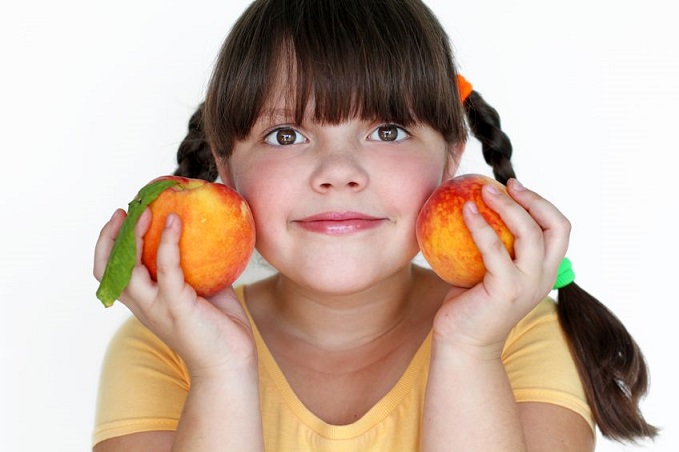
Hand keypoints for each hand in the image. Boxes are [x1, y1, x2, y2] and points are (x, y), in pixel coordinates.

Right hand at [93, 208, 256, 376]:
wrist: (231, 362)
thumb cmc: (219, 326)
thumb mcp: (202, 290)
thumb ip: (195, 267)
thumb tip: (203, 233)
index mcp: (145, 302)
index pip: (110, 272)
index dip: (108, 243)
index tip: (122, 216)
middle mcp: (144, 306)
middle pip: (108, 269)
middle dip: (111, 235)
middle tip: (129, 208)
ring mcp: (157, 308)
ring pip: (130, 268)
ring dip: (136, 234)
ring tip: (151, 210)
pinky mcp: (177, 307)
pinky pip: (167, 269)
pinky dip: (168, 242)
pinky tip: (176, 222)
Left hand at [433, 178, 570, 355]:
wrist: (462, 342)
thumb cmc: (469, 304)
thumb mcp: (487, 271)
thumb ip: (493, 246)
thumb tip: (474, 205)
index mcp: (544, 271)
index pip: (559, 229)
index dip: (542, 203)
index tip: (514, 187)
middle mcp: (543, 277)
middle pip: (555, 227)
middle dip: (533, 199)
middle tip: (504, 184)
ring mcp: (527, 284)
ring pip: (530, 233)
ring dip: (508, 206)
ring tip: (482, 191)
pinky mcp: (505, 290)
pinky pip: (494, 248)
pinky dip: (480, 225)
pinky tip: (464, 210)